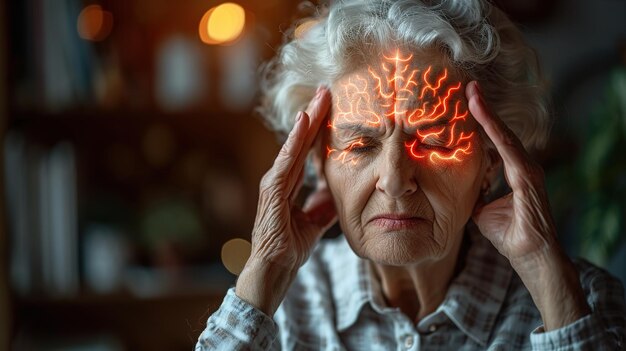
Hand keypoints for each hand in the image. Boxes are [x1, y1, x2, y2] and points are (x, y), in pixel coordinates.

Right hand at [236, 87, 336, 315]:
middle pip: (301, 141)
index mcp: (290, 184)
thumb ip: (323, 205)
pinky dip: (294, 141)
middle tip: (327, 90)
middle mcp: (280, 178)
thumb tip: (336, 193)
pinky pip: (286, 161)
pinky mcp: (272, 191)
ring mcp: (274, 182)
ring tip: (319, 98)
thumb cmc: (289, 247)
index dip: (320, 129)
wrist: (275, 268)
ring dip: (307, 121)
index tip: (333, 107)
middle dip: (315, 115)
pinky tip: (302, 123)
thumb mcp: (315, 222)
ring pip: (294, 145)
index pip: (307, 150)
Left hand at [466, 81, 588, 329]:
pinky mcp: (528, 178)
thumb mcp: (480, 209)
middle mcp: (522, 165)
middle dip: (483, 108)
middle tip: (468, 86)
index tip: (465, 100)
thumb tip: (451, 186)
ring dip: (488, 113)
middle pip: (500, 131)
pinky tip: (482, 115)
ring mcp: (528, 170)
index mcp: (513, 170)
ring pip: (504, 135)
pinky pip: (508, 149)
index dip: (480, 120)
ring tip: (472, 93)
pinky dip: (495, 131)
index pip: (494, 139)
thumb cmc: (508, 234)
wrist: (528, 256)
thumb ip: (471, 193)